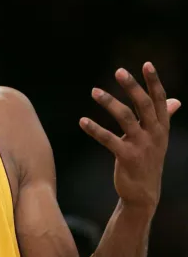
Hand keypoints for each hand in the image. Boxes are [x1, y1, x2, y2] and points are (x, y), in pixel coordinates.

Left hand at [79, 62, 180, 213]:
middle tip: (119, 70)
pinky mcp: (127, 157)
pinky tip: (82, 121)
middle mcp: (154, 134)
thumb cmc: (148, 160)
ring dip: (109, 102)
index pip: (159, 100)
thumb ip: (164, 117)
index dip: (154, 81)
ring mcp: (142, 146)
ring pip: (125, 118)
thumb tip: (175, 100)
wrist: (144, 193)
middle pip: (144, 104)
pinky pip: (109, 139)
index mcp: (161, 126)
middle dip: (132, 86)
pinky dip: (94, 129)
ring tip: (94, 91)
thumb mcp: (158, 137)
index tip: (146, 64)